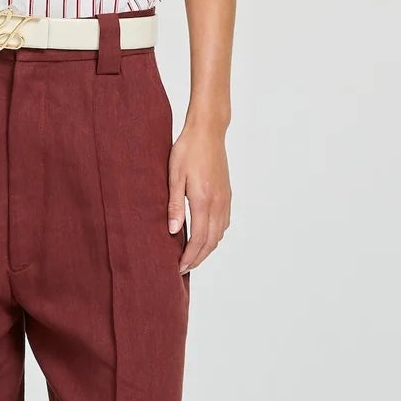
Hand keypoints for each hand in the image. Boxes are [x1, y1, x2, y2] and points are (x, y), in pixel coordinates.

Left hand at [167, 119, 230, 272]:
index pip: (198, 238)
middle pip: (211, 241)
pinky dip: (215, 236)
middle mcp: (218, 203)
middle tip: (184, 268)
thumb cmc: (187, 150)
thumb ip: (174, 205)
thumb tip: (173, 231)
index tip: (179, 268)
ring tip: (192, 256)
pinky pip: (224, 223)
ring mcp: (225, 199)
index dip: (190, 257)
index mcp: (204, 200)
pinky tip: (204, 237)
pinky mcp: (227, 194)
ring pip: (220, 234)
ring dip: (207, 248)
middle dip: (198, 258)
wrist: (208, 132)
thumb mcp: (174, 176)